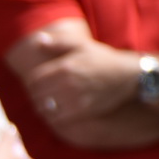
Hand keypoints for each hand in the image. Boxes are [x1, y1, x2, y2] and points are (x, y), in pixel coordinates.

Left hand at [24, 33, 138, 123]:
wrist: (129, 76)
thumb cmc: (103, 60)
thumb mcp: (83, 46)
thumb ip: (59, 43)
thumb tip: (37, 40)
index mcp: (65, 66)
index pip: (33, 79)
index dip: (29, 83)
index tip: (32, 84)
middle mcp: (67, 83)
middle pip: (36, 95)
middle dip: (34, 96)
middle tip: (37, 95)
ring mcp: (74, 98)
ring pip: (44, 108)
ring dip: (41, 107)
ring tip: (45, 104)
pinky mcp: (82, 111)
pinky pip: (57, 118)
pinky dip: (51, 117)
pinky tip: (55, 113)